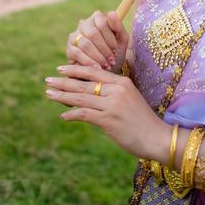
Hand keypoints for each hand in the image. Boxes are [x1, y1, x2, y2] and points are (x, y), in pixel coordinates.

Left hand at [44, 63, 168, 160]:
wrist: (156, 136)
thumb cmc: (142, 120)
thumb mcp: (130, 99)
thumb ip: (113, 93)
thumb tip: (93, 94)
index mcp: (122, 82)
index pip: (94, 72)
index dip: (76, 70)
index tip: (61, 68)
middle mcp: (116, 90)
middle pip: (84, 83)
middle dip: (64, 81)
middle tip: (48, 80)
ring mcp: (112, 104)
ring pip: (82, 97)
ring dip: (63, 96)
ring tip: (49, 93)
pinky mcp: (109, 120)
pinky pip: (85, 114)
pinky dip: (72, 114)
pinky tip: (62, 116)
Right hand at [66, 9, 128, 72]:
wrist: (107, 70)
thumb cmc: (115, 52)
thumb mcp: (121, 39)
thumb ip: (118, 26)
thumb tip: (111, 12)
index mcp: (97, 17)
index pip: (102, 22)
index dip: (109, 38)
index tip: (115, 50)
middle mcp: (84, 24)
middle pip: (93, 33)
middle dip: (104, 49)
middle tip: (111, 60)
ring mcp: (75, 36)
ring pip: (85, 44)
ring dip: (98, 57)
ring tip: (106, 65)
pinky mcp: (69, 49)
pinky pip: (78, 53)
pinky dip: (89, 62)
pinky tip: (96, 67)